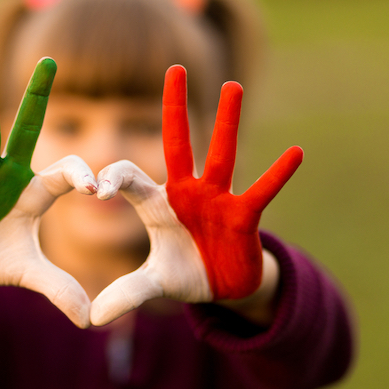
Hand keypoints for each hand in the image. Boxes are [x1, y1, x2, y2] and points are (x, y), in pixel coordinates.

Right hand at [0, 58, 94, 327]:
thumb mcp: (29, 273)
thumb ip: (58, 287)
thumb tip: (87, 318)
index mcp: (34, 191)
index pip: (65, 173)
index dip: (81, 176)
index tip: (96, 189)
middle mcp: (8, 175)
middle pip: (27, 130)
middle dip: (39, 97)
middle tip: (51, 60)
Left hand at [90, 65, 302, 325]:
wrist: (221, 287)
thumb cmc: (185, 273)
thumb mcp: (154, 284)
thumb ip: (127, 294)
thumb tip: (91, 320)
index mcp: (158, 203)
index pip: (129, 177)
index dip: (113, 179)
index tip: (95, 191)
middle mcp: (187, 192)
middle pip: (179, 144)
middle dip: (174, 108)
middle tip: (174, 68)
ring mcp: (218, 200)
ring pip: (222, 155)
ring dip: (228, 121)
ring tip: (233, 86)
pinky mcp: (244, 217)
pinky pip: (262, 192)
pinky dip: (278, 175)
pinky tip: (297, 152)